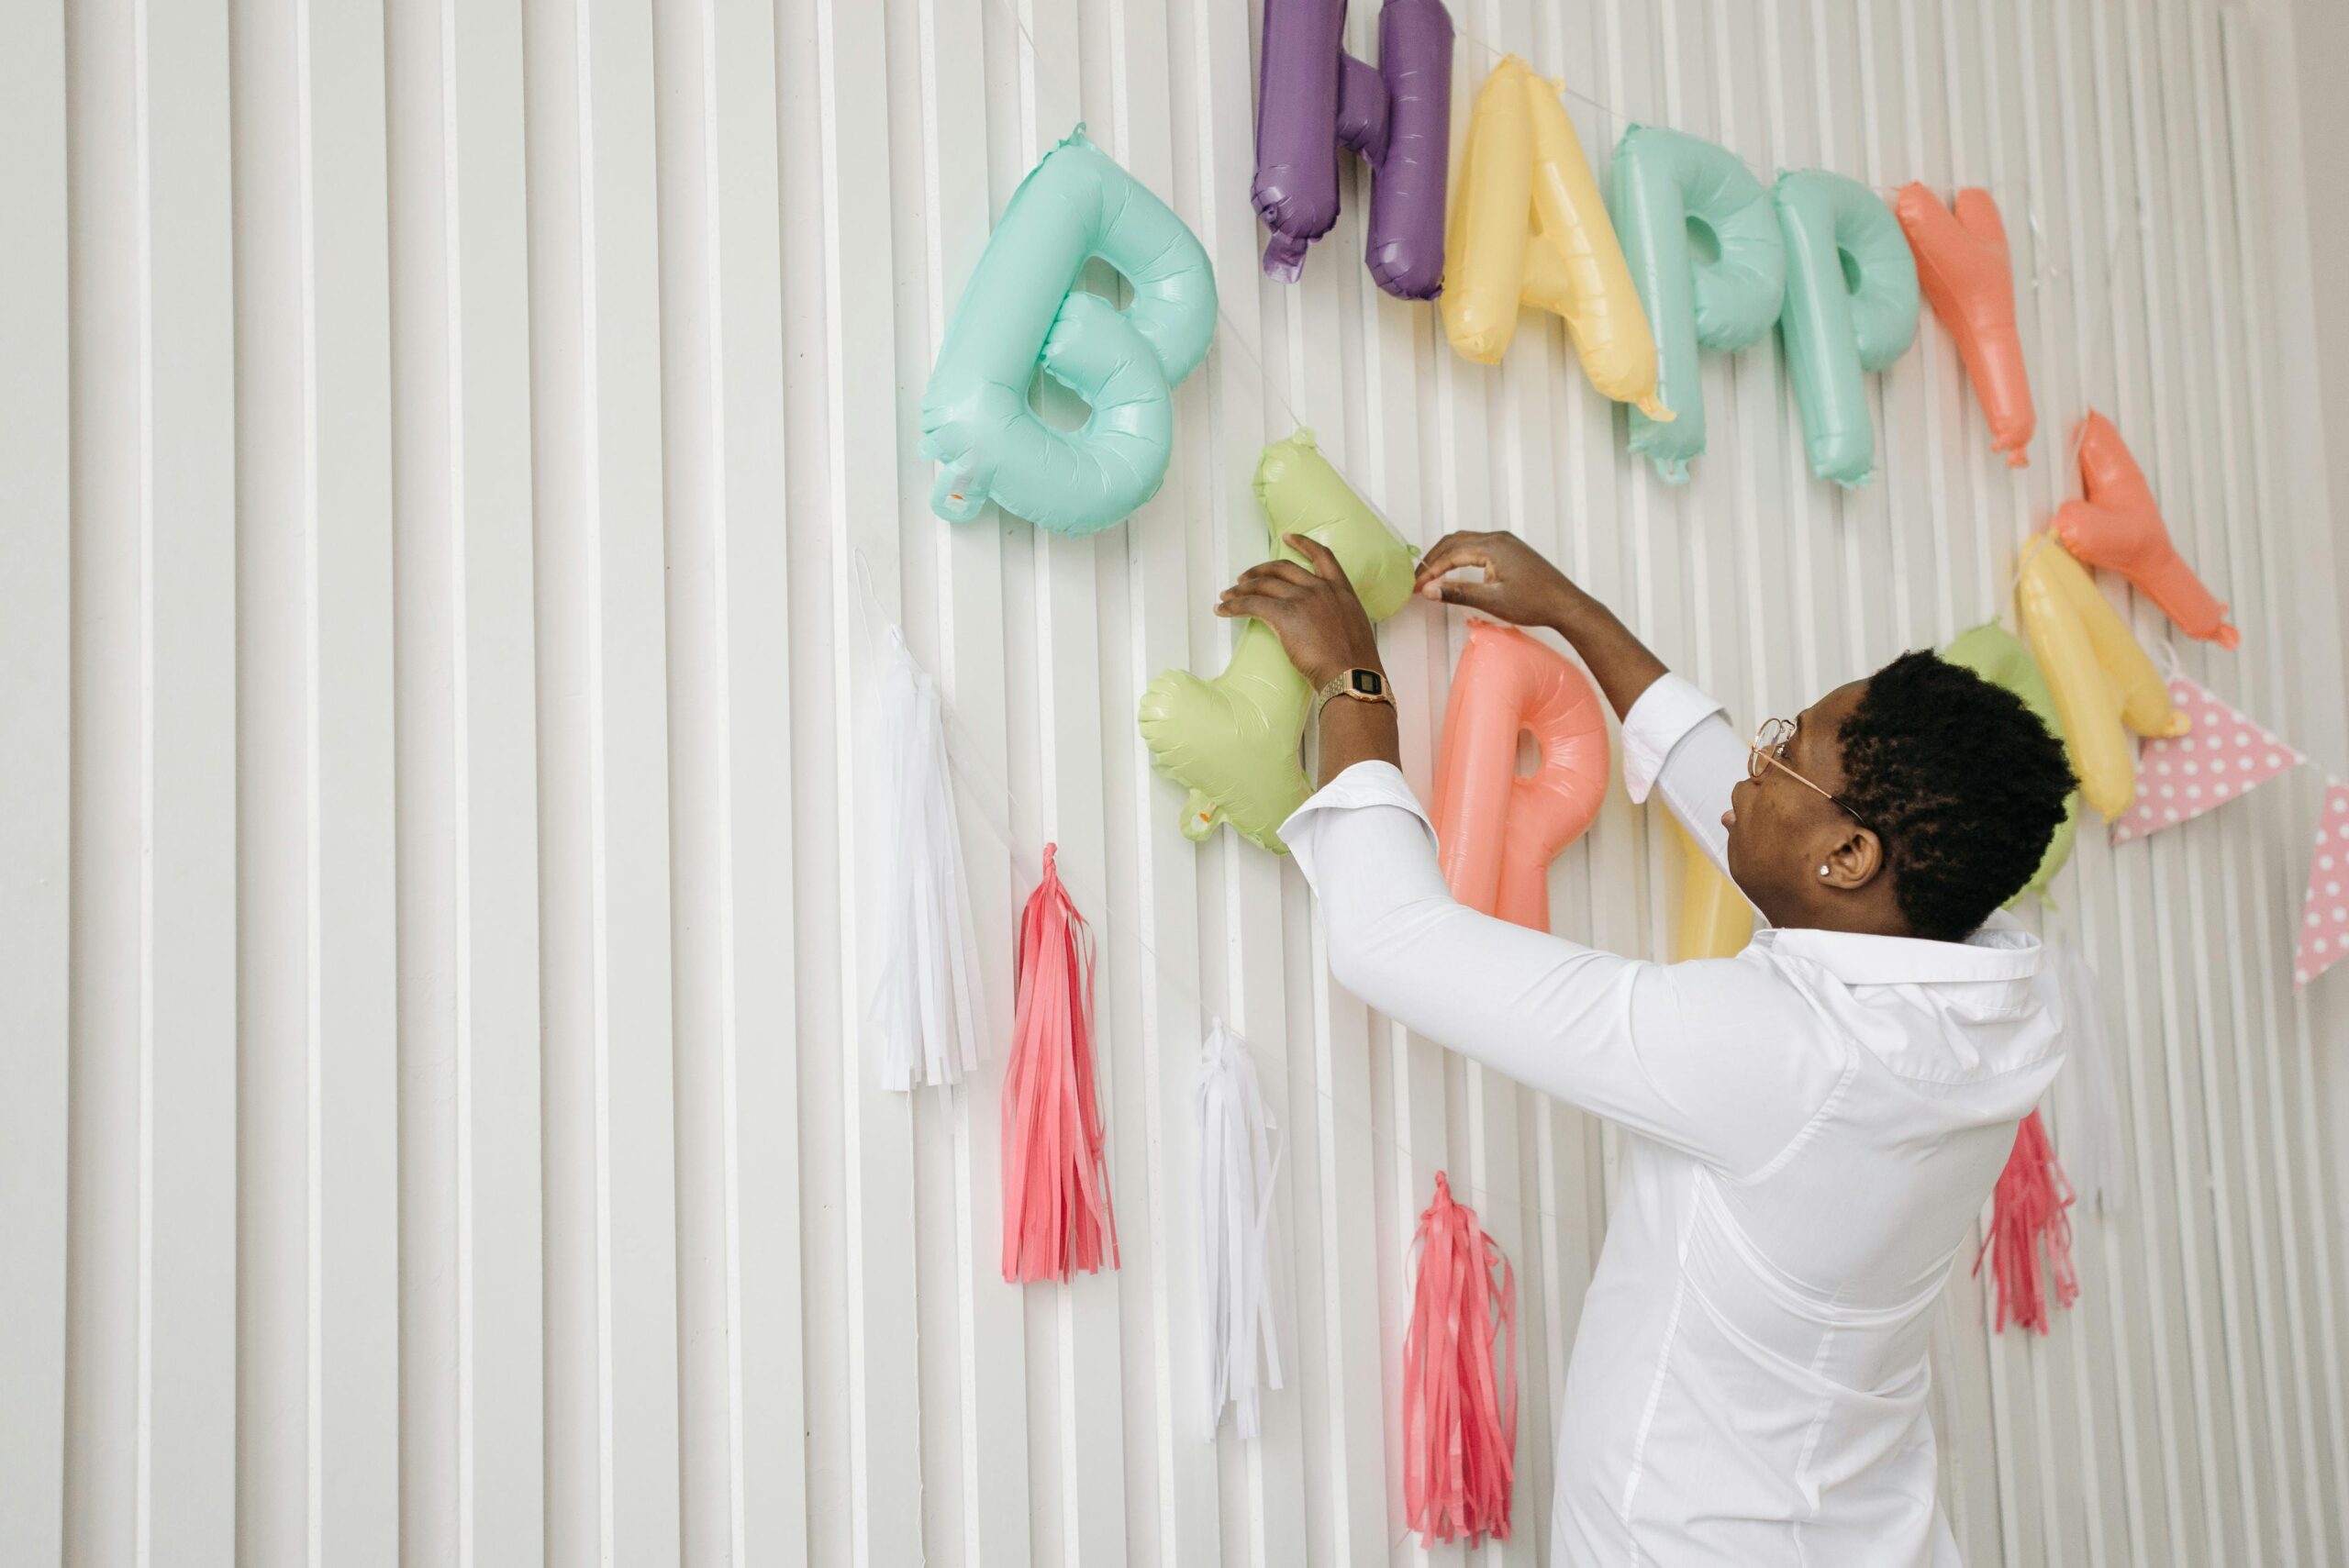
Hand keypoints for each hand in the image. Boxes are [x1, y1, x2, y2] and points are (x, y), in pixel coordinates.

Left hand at [1216, 534, 1382, 688]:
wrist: (1351, 674)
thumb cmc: (1355, 662)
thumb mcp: (1353, 628)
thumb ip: (1336, 616)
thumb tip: (1322, 623)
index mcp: (1341, 589)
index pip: (1322, 556)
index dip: (1303, 544)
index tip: (1288, 537)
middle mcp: (1320, 588)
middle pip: (1282, 568)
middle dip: (1259, 570)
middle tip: (1244, 578)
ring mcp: (1302, 599)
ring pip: (1263, 584)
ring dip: (1241, 589)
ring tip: (1228, 595)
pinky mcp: (1284, 614)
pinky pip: (1252, 604)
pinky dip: (1234, 606)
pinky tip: (1223, 610)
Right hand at [1412, 530, 1584, 629]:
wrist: (1565, 604)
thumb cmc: (1534, 603)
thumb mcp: (1492, 601)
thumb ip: (1458, 593)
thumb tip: (1429, 590)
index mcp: (1493, 546)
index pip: (1450, 554)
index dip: (1430, 571)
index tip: (1416, 587)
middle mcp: (1498, 538)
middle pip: (1455, 541)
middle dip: (1434, 560)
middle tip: (1419, 580)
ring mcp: (1506, 542)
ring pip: (1466, 541)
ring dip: (1446, 556)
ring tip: (1432, 576)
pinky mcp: (1511, 550)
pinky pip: (1478, 545)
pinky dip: (1461, 555)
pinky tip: (1456, 570)